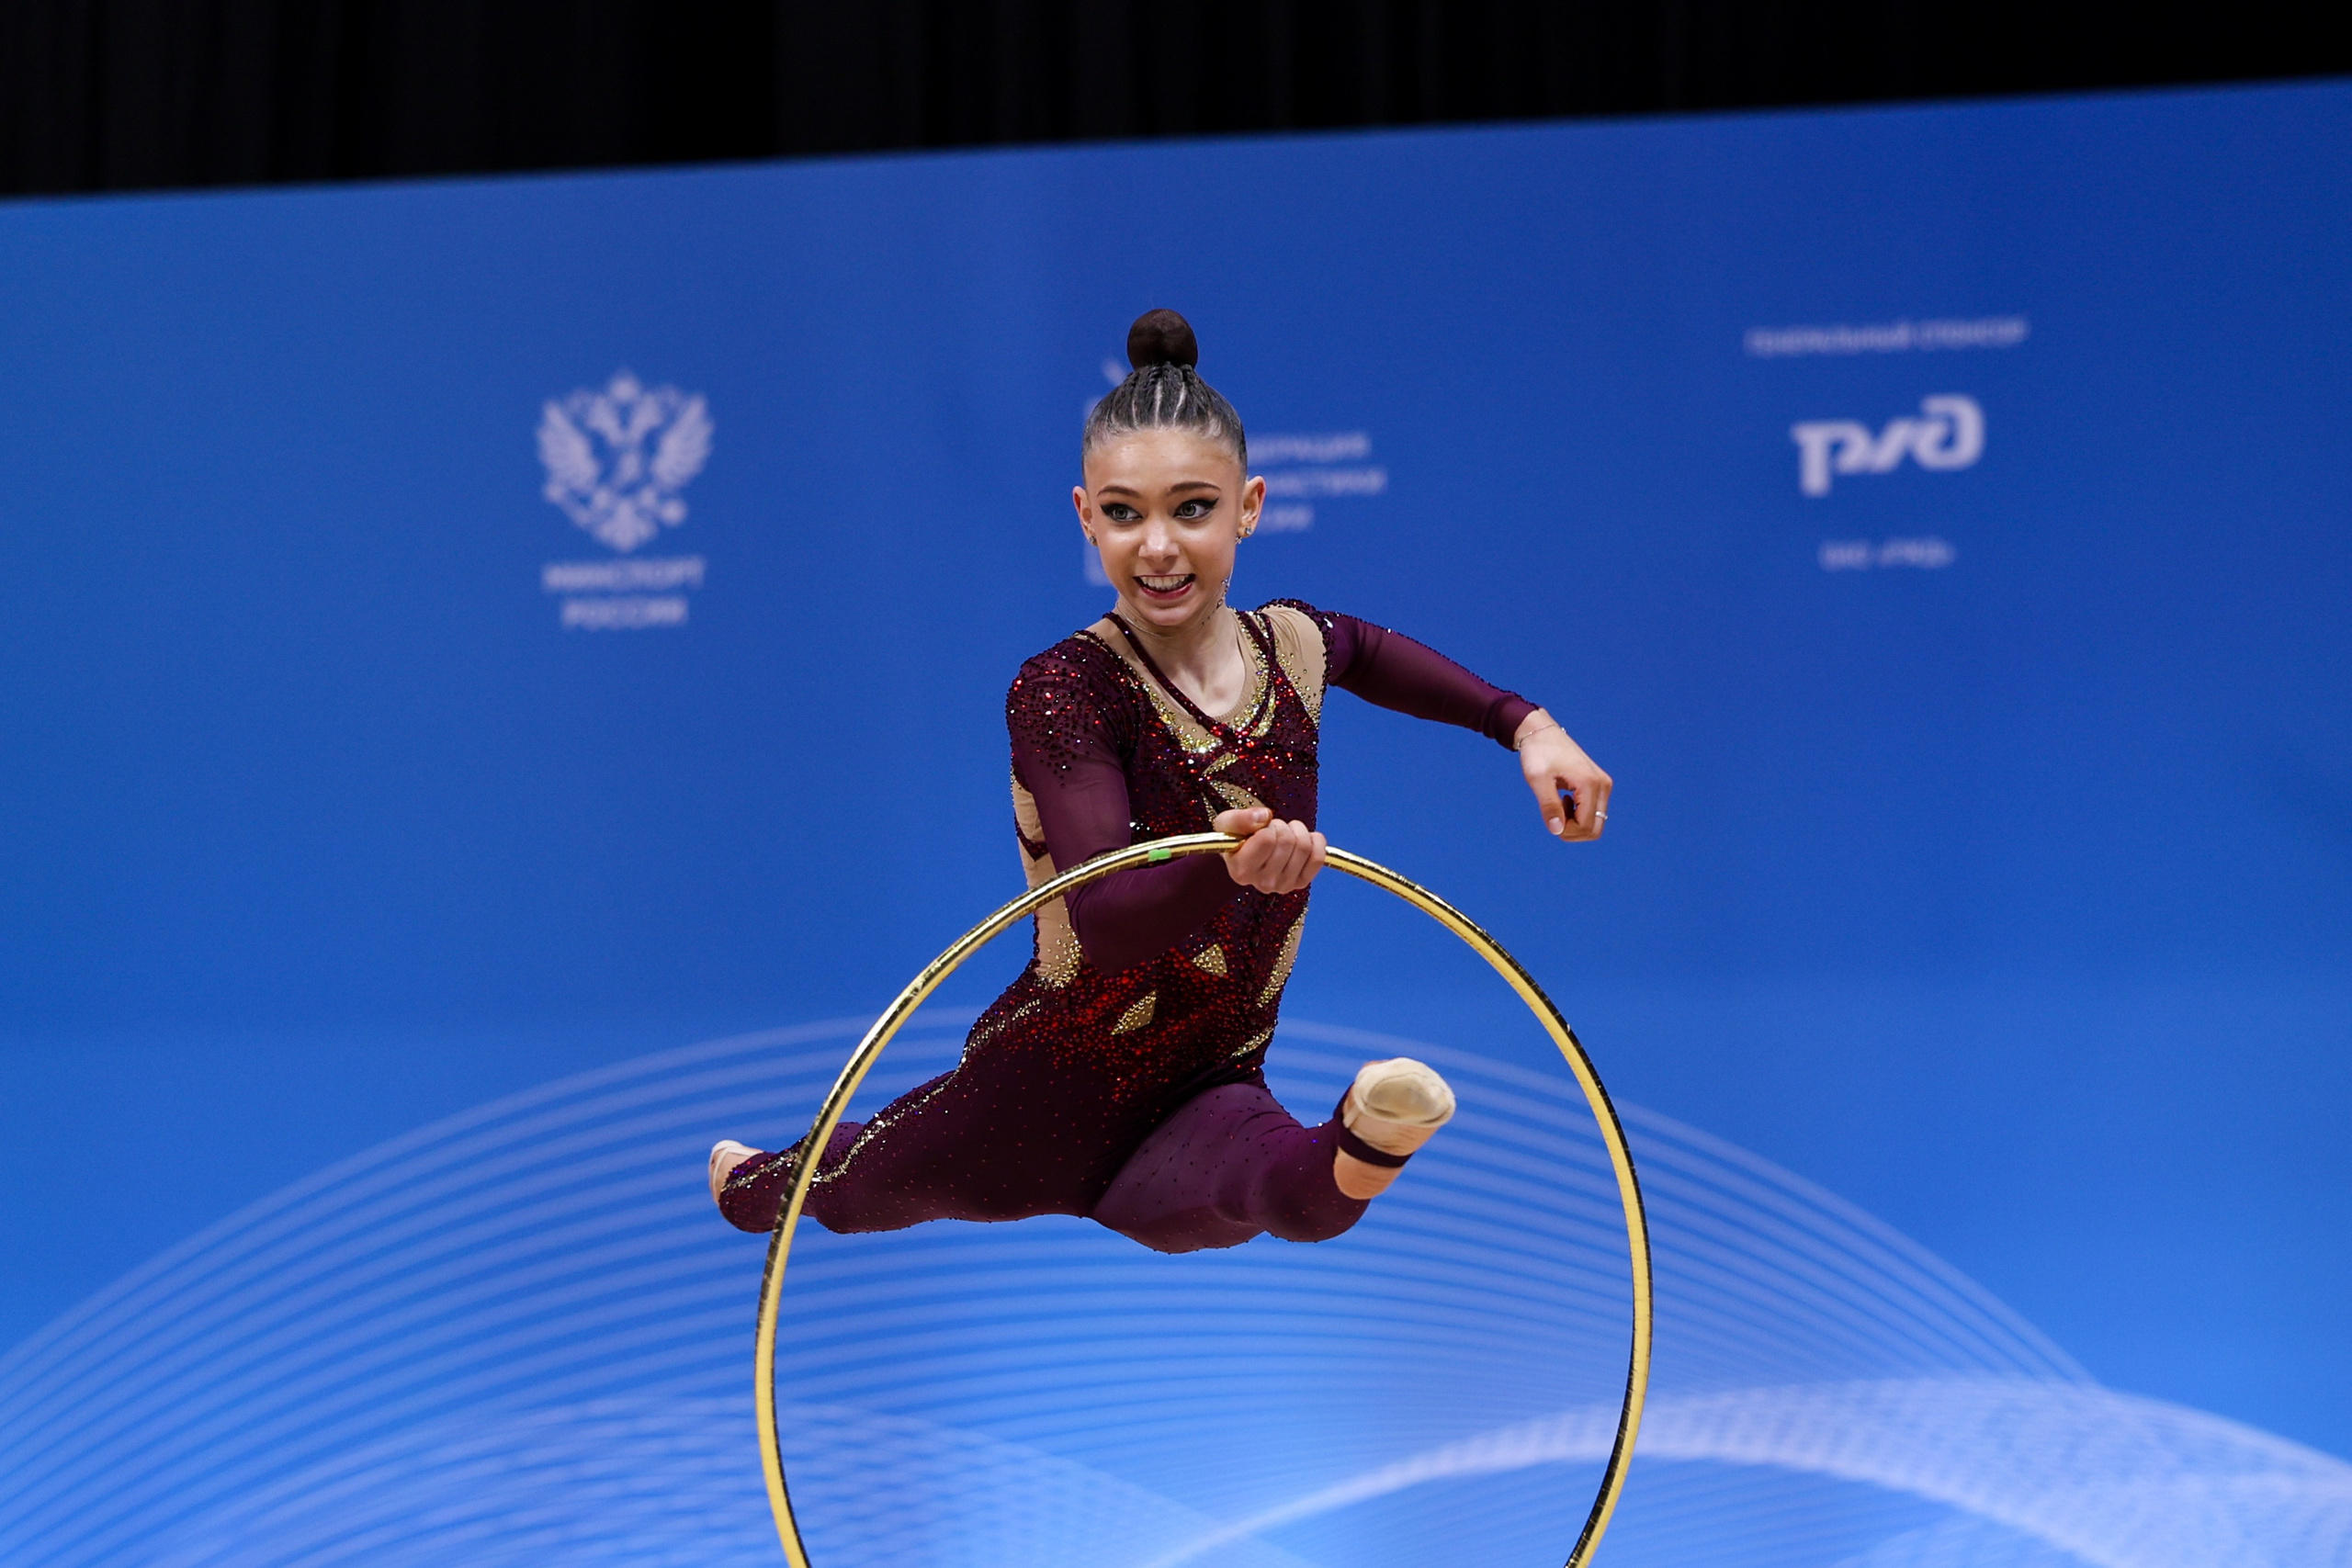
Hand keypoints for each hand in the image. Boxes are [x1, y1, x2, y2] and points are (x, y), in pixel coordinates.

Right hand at [1212, 806, 1327, 892]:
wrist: (1245, 854)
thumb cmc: (1236, 838)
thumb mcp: (1227, 823)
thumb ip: (1240, 818)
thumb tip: (1264, 816)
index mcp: (1242, 871)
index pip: (1267, 839)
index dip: (1266, 826)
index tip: (1259, 828)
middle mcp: (1263, 884)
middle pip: (1287, 841)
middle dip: (1281, 826)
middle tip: (1272, 830)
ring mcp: (1284, 885)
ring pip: (1304, 847)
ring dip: (1297, 831)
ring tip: (1284, 833)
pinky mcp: (1301, 883)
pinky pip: (1318, 857)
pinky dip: (1316, 841)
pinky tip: (1305, 838)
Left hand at [1514, 709, 1611, 840]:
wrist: (1542, 733)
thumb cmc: (1538, 753)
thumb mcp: (1538, 780)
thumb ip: (1549, 806)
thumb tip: (1557, 831)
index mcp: (1590, 783)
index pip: (1586, 826)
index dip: (1566, 831)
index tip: (1549, 818)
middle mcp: (1602, 785)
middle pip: (1595, 829)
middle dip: (1572, 832)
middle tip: (1553, 815)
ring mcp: (1603, 785)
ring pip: (1595, 823)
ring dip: (1574, 824)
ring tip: (1557, 805)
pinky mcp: (1599, 785)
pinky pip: (1593, 812)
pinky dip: (1577, 815)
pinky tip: (1563, 801)